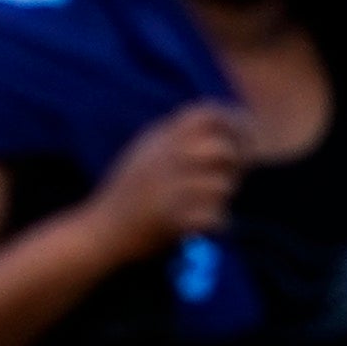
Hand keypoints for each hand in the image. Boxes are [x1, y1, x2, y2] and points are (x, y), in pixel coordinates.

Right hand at [86, 102, 252, 261]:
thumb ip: (176, 135)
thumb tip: (222, 121)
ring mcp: (167, 189)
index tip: (246, 137)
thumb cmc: (127, 192)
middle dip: (237, 163)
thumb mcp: (145, 151)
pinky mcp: (171, 220)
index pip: (206, 114)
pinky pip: (214, 217)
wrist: (101, 231)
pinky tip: (205, 223)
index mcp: (158, 139)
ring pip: (222, 186)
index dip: (235, 122)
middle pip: (221, 149)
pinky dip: (217, 222)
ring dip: (224, 196)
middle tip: (234, 175)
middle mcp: (163, 159)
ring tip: (210, 203)